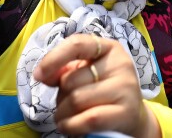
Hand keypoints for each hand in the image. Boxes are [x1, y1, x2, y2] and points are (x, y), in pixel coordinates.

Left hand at [33, 34, 160, 137]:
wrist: (133, 117)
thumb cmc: (103, 92)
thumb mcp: (86, 74)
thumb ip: (64, 70)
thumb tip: (42, 74)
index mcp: (108, 48)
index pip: (77, 44)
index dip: (53, 58)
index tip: (37, 75)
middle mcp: (120, 63)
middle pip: (72, 79)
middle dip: (60, 96)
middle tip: (64, 105)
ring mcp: (126, 87)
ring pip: (76, 100)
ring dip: (62, 114)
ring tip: (65, 118)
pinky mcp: (127, 112)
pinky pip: (89, 119)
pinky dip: (71, 126)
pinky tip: (68, 127)